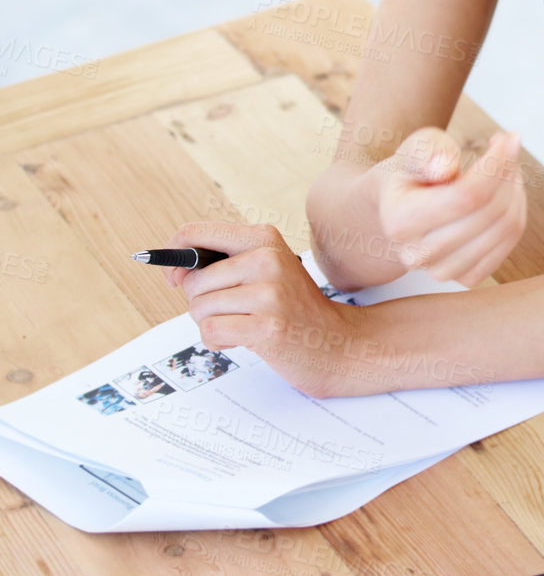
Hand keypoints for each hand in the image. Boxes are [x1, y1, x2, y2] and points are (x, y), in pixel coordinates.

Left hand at [163, 222, 378, 397]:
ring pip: (199, 309)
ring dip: (211, 325)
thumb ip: (222, 264)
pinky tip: (243, 339)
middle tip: (232, 312)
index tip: (175, 277)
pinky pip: (211, 331)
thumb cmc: (293, 309)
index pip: (194, 232)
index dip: (174, 255)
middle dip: (201, 304)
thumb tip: (176, 272)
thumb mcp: (265, 271)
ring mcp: (270, 293)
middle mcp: (267, 259)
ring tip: (243, 325)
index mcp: (263, 238)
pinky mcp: (267, 326)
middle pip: (193, 281)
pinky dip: (219, 341)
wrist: (338, 343)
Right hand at [370, 127, 526, 285]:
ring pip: (505, 228)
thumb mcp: (416, 148)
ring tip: (505, 168)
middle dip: (507, 173)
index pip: (466, 196)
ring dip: (515, 191)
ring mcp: (442, 272)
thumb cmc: (414, 171)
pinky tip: (504, 193)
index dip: (496, 165)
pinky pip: (509, 244)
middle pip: (489, 211)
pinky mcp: (466, 278)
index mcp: (399, 221)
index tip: (508, 138)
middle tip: (506, 148)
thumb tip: (445, 168)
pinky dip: (516, 212)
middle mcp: (417, 255)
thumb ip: (427, 151)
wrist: (404, 206)